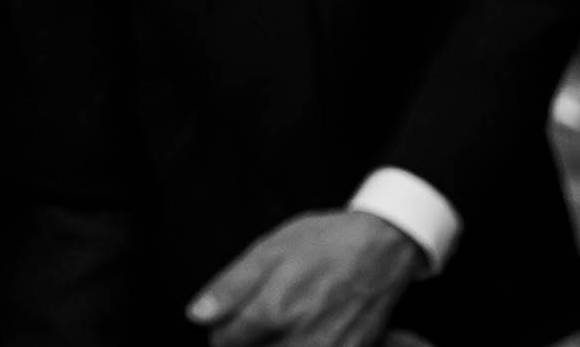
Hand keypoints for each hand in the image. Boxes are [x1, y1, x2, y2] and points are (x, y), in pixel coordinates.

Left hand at [185, 210, 425, 346]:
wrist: (382, 249)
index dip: (221, 328)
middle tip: (258, 320)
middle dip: (248, 341)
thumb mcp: (269, 250)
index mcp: (273, 311)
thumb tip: (196, 315)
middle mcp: (300, 341)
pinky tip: (306, 331)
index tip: (231, 317)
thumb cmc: (324, 243)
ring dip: (274, 344)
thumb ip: (229, 287)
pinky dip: (302, 345)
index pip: (223, 342)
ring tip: (283, 325)